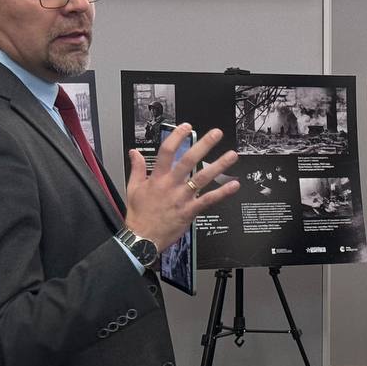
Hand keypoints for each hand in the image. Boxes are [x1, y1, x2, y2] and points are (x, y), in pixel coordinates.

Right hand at [124, 124, 239, 248]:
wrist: (142, 239)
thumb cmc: (139, 214)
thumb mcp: (133, 188)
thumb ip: (137, 168)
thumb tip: (134, 152)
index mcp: (157, 178)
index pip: (167, 152)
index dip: (177, 137)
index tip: (187, 126)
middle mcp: (171, 185)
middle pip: (188, 161)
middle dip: (203, 145)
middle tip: (216, 134)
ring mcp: (182, 198)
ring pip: (202, 178)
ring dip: (219, 166)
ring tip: (232, 155)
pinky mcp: (190, 211)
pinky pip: (209, 200)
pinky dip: (222, 193)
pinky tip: (234, 185)